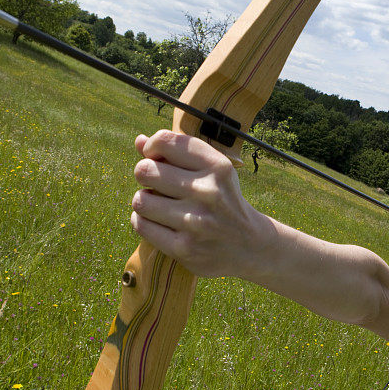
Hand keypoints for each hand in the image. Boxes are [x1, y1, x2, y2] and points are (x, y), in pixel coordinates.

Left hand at [130, 130, 270, 277]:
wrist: (249, 244)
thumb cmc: (222, 200)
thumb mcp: (212, 171)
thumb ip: (176, 153)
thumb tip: (139, 141)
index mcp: (217, 167)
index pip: (165, 142)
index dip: (152, 147)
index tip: (155, 157)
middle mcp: (208, 192)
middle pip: (146, 170)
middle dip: (145, 175)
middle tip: (156, 184)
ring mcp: (196, 222)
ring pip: (140, 200)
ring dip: (144, 201)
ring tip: (156, 205)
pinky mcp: (184, 248)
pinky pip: (141, 225)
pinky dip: (142, 221)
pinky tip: (156, 222)